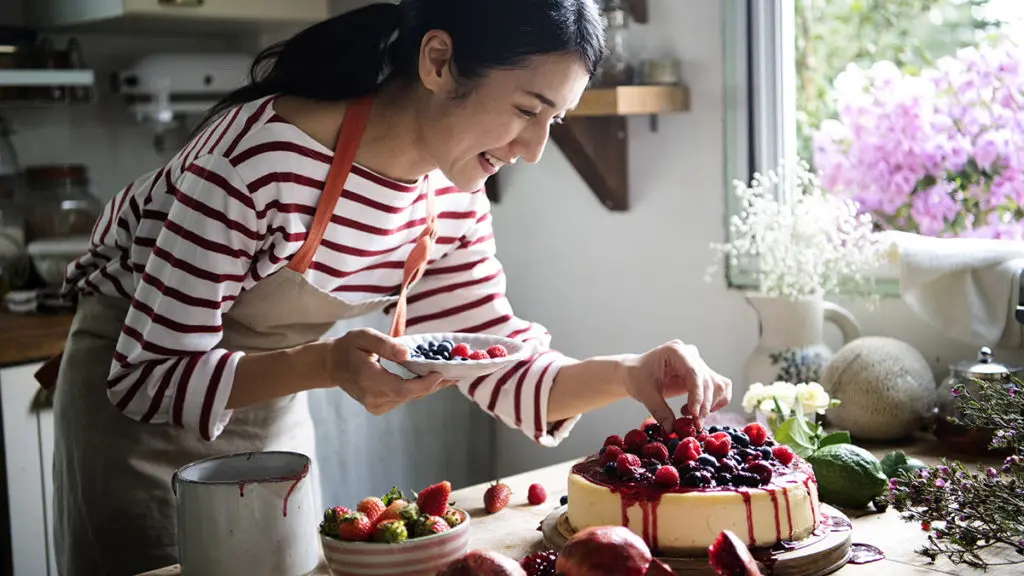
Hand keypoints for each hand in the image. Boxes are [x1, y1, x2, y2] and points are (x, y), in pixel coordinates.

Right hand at [326, 328, 447, 414]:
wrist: (332, 365)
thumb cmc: (349, 347)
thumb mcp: (364, 337)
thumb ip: (386, 345)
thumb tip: (408, 354)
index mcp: (369, 381)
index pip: (403, 389)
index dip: (425, 384)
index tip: (441, 372)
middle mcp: (374, 398)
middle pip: (412, 394)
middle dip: (436, 383)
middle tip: (458, 372)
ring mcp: (377, 405)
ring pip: (411, 397)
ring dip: (430, 386)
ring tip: (450, 373)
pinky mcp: (380, 407)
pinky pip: (405, 397)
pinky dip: (419, 388)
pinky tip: (432, 377)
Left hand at [622, 340, 731, 429]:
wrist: (635, 373)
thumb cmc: (637, 377)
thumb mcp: (645, 394)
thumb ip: (659, 410)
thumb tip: (671, 428)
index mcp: (675, 351)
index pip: (694, 372)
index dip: (697, 394)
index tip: (694, 413)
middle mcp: (690, 354)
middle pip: (708, 380)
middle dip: (703, 405)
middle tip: (695, 424)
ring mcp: (698, 363)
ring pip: (717, 385)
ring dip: (710, 405)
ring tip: (693, 419)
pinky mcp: (702, 375)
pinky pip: (719, 386)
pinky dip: (715, 401)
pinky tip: (701, 411)